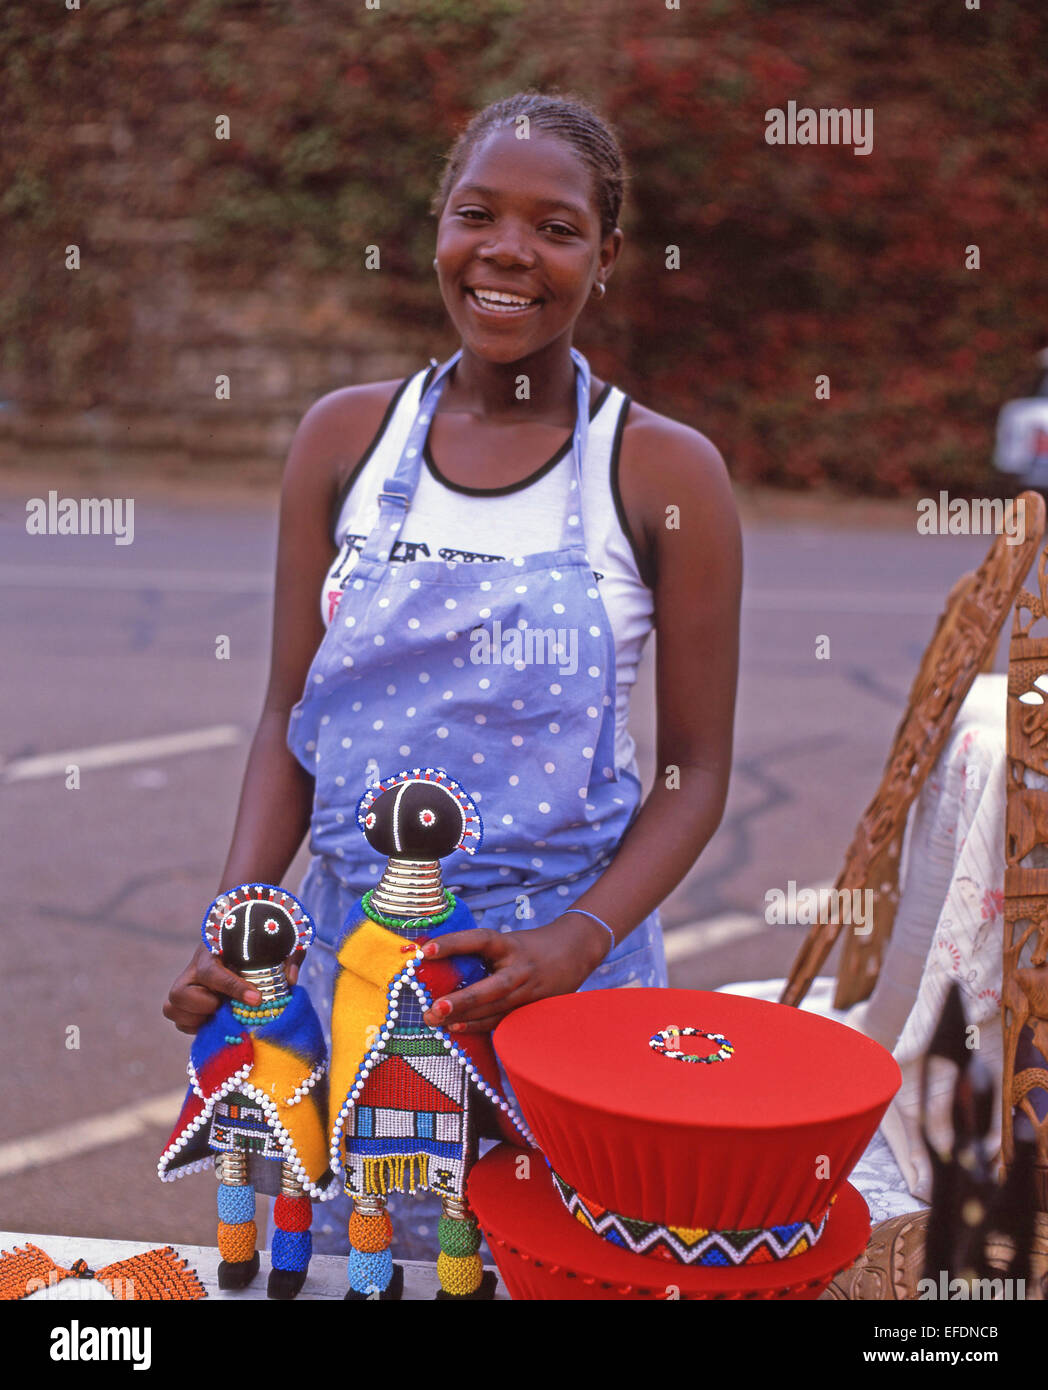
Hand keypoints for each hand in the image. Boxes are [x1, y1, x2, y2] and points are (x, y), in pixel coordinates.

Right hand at [162, 943, 304, 1034]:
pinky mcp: (187, 1001)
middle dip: (204, 1006)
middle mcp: (194, 969)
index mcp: (212, 950)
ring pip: (172, 1008)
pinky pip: (180, 1021)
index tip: (256, 999)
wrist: (243, 933)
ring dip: (197, 1018)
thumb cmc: (260, 939)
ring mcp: (187, 985)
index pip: (213, 973)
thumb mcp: (279, 942)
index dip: (233, 988)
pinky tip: (218, 1018)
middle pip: (179, 993)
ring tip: (222, 1012)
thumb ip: (289, 956)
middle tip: (226, 1005)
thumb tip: (291, 980)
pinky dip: (196, 1025)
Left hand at [418, 915, 609, 1033]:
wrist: (576, 951)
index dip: (453, 944)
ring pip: (496, 1009)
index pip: (480, 940)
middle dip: (462, 1000)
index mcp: (510, 945)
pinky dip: (479, 1025)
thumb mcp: (508, 941)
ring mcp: (528, 992)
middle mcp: (520, 969)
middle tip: (433, 1008)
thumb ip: (481, 953)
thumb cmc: (530, 946)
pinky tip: (457, 1028)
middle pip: (491, 988)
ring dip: (465, 1018)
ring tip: (436, 1020)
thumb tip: (436, 962)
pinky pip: (502, 1020)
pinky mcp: (531, 1009)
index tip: (425, 951)